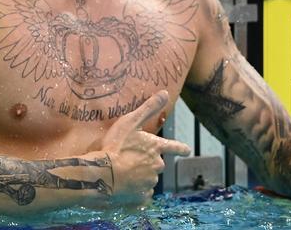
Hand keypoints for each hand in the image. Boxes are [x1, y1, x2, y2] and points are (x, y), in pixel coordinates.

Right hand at [101, 90, 190, 204]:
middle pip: (157, 163)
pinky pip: (141, 193)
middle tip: (128, 158)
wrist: (103, 175)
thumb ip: (148, 108)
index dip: (181, 148)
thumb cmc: (116, 146)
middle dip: (146, 162)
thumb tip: (165, 93)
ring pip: (147, 178)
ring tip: (121, 171)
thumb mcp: (130, 122)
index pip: (175, 147)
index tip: (186, 150)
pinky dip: (134, 190)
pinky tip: (123, 186)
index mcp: (156, 148)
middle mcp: (158, 166)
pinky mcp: (141, 197)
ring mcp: (150, 182)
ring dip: (139, 175)